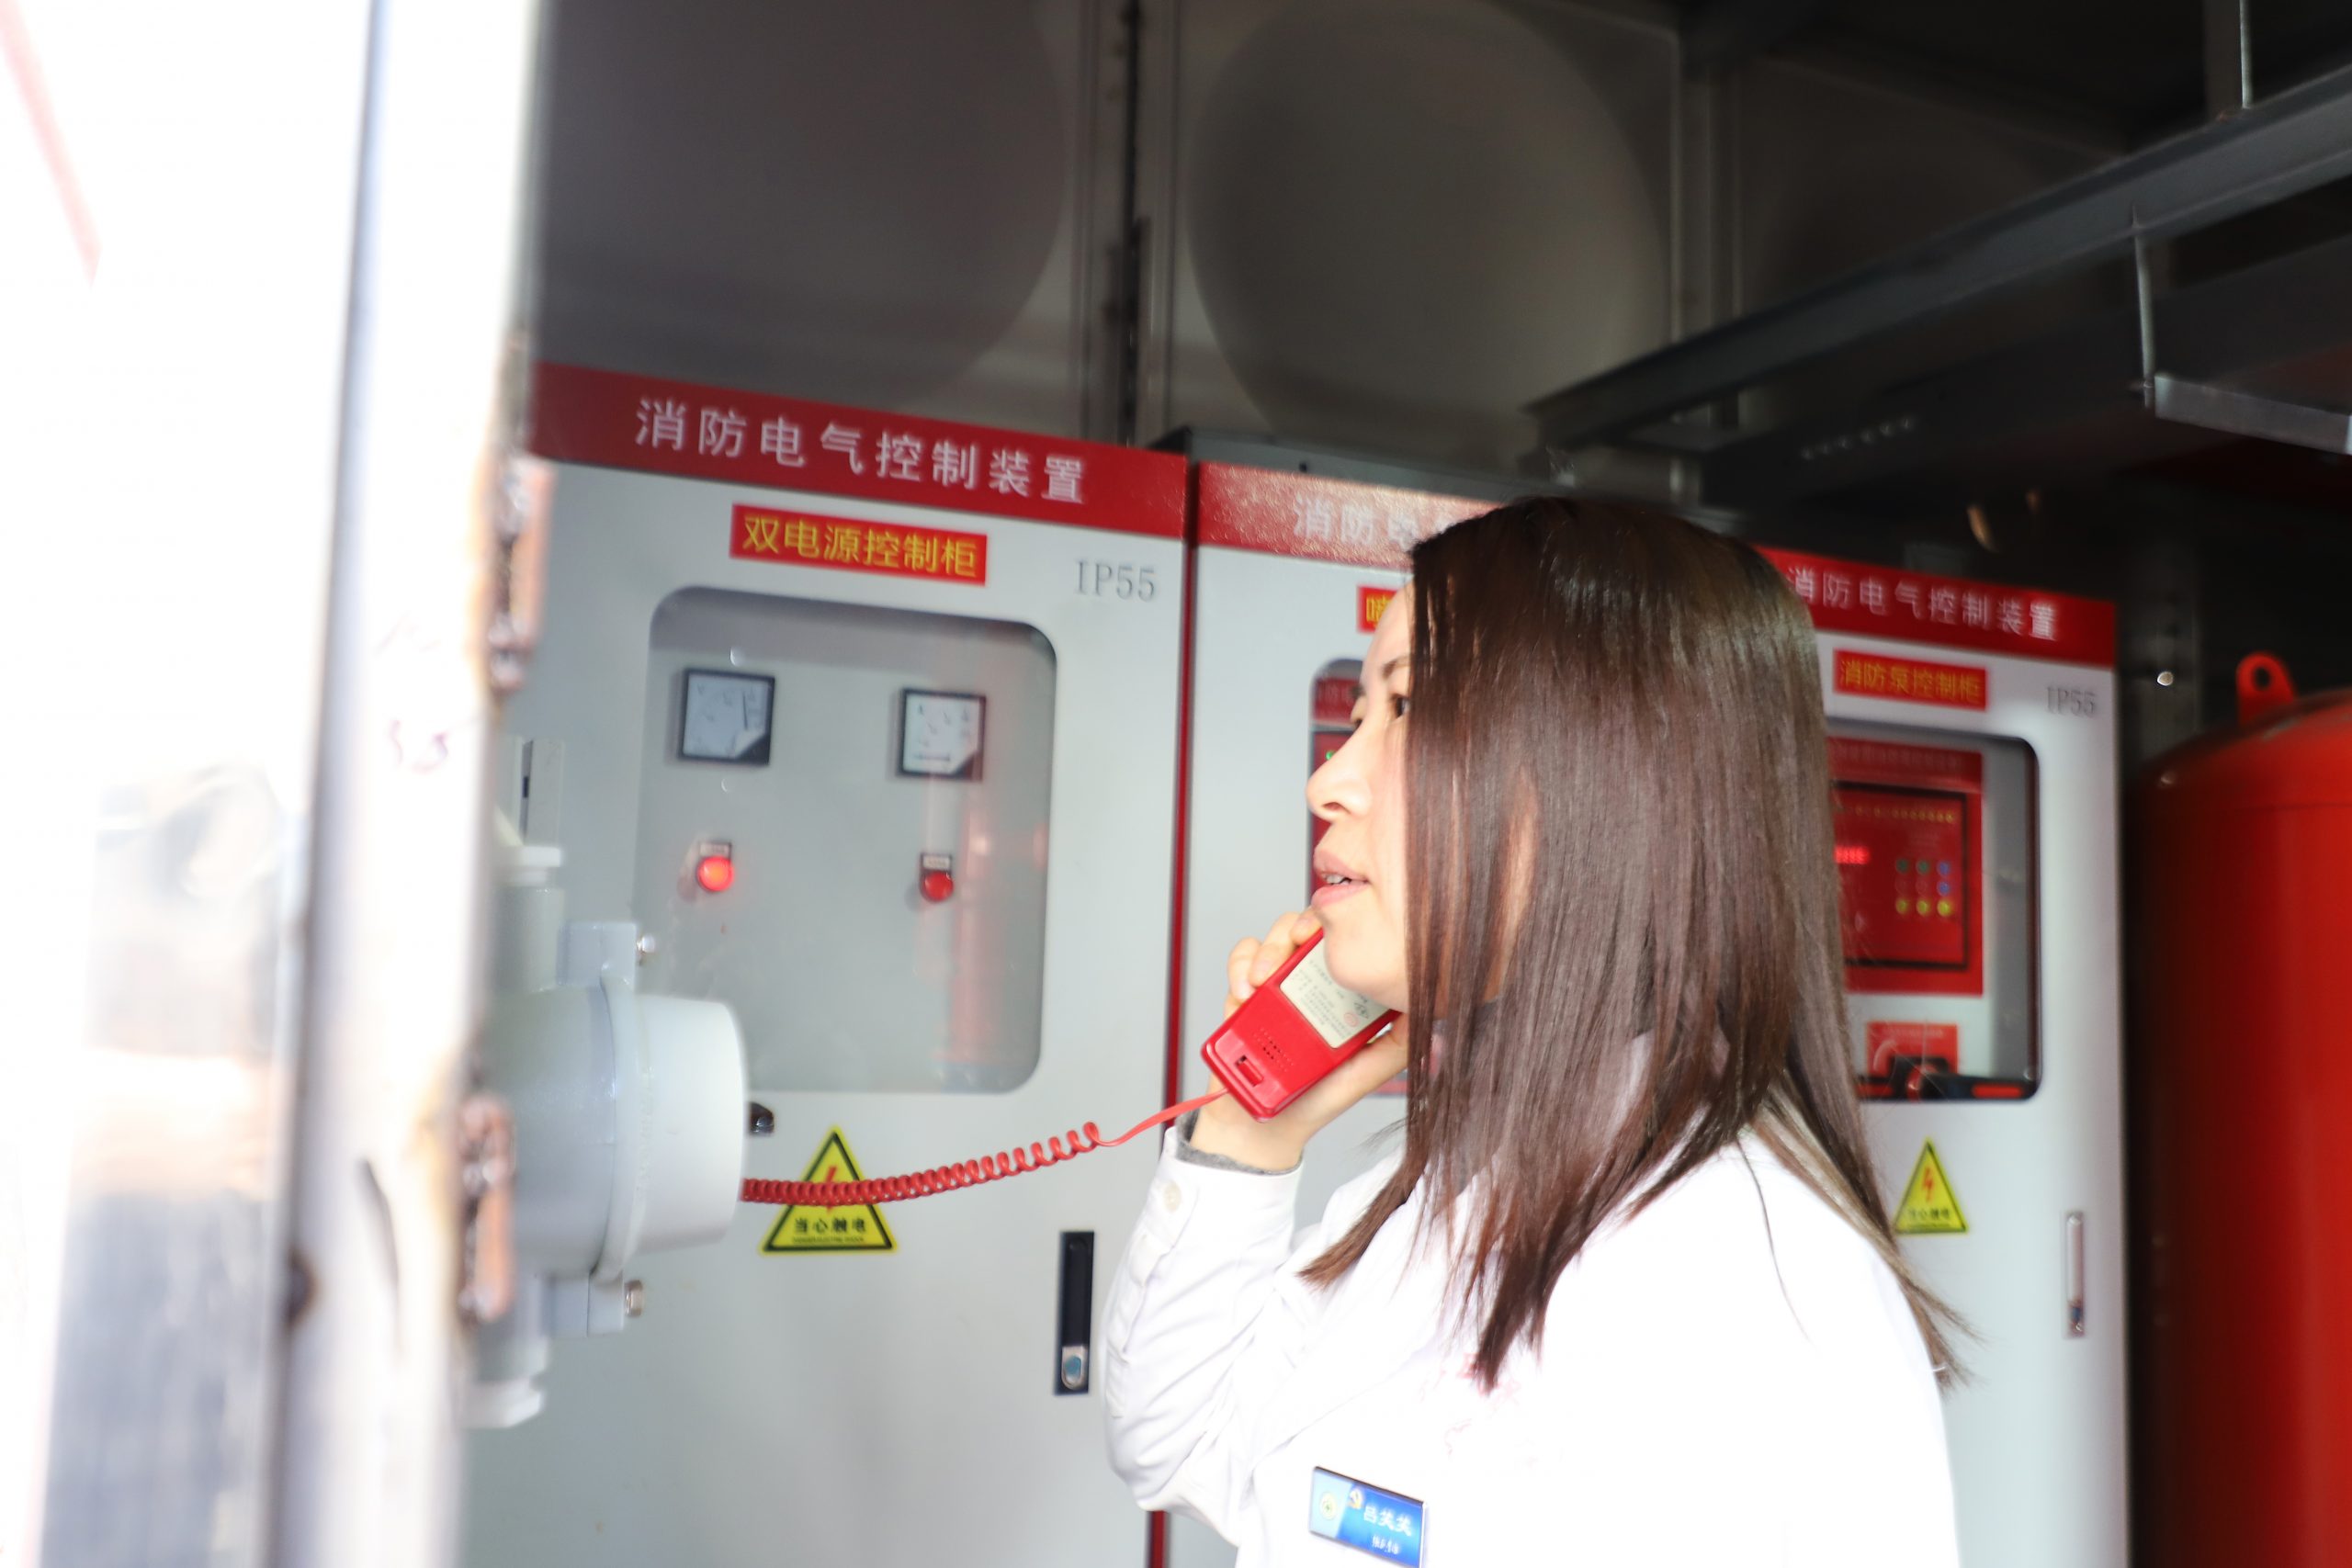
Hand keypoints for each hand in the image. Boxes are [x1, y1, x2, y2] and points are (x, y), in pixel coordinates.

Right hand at [1191, 910, 1408, 1170]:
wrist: (1263, 1129)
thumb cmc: (1316, 1100)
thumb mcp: (1365, 1073)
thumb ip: (1395, 1045)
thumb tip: (1427, 1010)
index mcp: (1339, 994)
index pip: (1343, 943)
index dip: (1339, 927)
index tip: (1334, 936)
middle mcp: (1308, 983)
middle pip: (1304, 930)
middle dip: (1296, 930)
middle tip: (1295, 944)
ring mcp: (1275, 987)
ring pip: (1270, 940)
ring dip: (1264, 952)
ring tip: (1260, 982)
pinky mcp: (1243, 995)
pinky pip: (1239, 962)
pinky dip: (1239, 969)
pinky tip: (1244, 995)